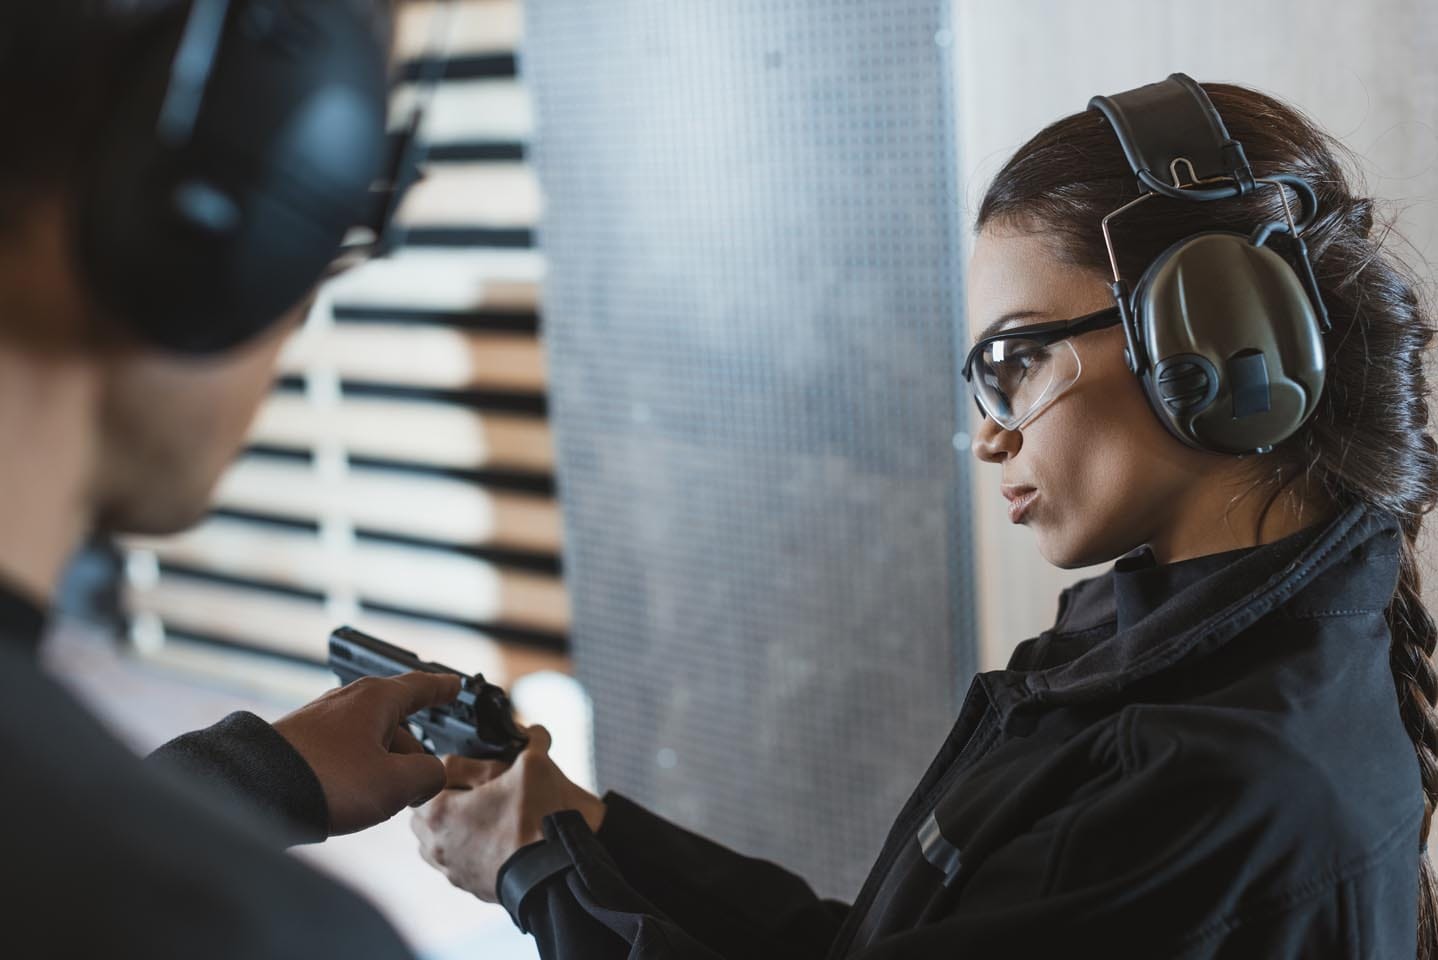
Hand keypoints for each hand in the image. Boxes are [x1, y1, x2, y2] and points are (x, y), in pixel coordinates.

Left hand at [273, 672, 461, 835]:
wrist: (256, 793)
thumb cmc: (328, 782)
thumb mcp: (396, 784)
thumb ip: (429, 776)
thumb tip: (431, 774)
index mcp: (377, 699)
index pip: (421, 687)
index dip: (442, 689)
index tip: (455, 686)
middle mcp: (349, 701)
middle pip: (397, 726)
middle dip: (408, 759)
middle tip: (410, 791)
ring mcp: (323, 721)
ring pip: (371, 744)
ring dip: (381, 771)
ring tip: (371, 803)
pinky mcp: (303, 742)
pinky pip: (345, 755)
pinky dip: (355, 774)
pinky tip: (345, 799)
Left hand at [412, 724, 605, 901]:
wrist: (560, 871)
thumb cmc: (540, 820)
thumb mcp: (534, 764)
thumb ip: (528, 740)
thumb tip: (527, 732)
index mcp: (439, 811)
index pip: (431, 772)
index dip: (455, 761)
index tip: (473, 760)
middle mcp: (436, 843)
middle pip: (428, 808)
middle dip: (448, 792)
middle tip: (476, 783)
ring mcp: (451, 868)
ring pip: (439, 837)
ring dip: (455, 822)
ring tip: (486, 811)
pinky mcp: (470, 885)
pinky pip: (458, 860)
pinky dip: (469, 846)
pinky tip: (496, 835)